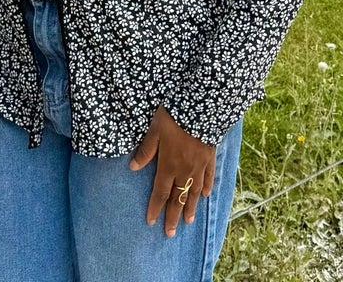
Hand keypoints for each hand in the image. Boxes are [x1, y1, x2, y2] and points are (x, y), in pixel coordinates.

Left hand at [128, 106, 215, 236]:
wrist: (201, 108)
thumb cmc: (174, 117)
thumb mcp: (154, 130)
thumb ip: (145, 150)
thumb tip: (132, 167)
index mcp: (168, 165)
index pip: (160, 192)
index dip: (155, 207)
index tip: (151, 222)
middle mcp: (184, 171)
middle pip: (177, 198)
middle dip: (173, 216)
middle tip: (170, 233)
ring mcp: (199, 166)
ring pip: (194, 192)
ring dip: (190, 207)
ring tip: (189, 221)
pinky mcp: (209, 158)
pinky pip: (209, 177)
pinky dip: (207, 187)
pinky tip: (206, 195)